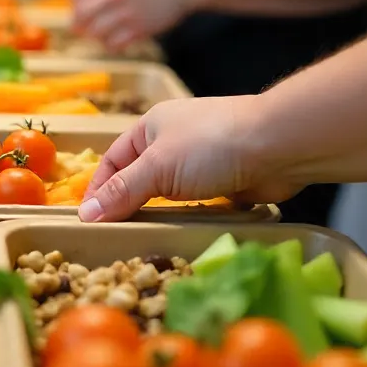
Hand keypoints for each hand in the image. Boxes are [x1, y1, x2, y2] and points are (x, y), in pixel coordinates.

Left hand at [73, 0, 199, 50]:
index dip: (76, 5)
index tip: (80, 10)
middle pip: (82, 16)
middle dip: (78, 24)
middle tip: (79, 29)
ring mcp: (127, 12)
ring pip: (95, 33)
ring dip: (95, 36)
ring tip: (99, 35)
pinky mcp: (140, 29)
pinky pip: (114, 45)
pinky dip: (111, 45)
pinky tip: (116, 41)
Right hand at [78, 95, 300, 222]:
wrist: (280, 145)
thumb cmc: (211, 145)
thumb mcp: (157, 167)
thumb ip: (123, 192)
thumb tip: (86, 213)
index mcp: (151, 126)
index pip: (113, 160)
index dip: (99, 189)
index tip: (88, 219)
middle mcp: (174, 141)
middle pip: (140, 177)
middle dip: (127, 204)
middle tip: (113, 235)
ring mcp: (202, 161)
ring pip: (170, 192)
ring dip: (159, 212)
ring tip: (143, 239)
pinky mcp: (226, 181)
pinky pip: (198, 202)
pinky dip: (188, 216)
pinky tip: (181, 232)